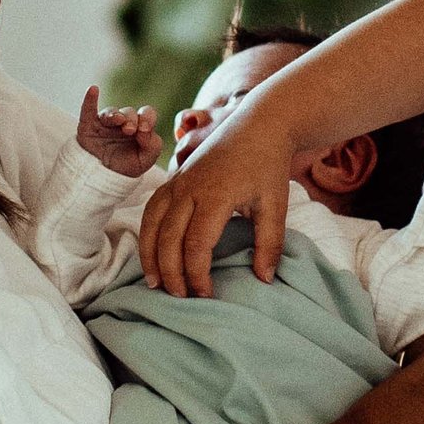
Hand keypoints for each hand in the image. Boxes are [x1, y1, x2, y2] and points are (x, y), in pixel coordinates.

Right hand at [77, 87, 159, 176]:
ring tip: (118, 120)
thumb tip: (145, 130)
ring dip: (115, 114)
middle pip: (129, 112)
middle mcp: (122, 122)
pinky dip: (89, 100)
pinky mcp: (88, 127)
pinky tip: (93, 90)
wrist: (104, 179)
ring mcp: (104, 124)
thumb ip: (153, 145)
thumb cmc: (127, 167)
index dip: (147, 118)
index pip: (147, 114)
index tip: (145, 129)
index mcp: (139, 127)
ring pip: (110, 112)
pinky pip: (87, 110)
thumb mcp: (146, 160)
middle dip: (131, 119)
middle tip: (130, 130)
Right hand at [140, 99, 295, 295]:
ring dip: (150, 255)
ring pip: (152, 223)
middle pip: (168, 238)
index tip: (206, 295)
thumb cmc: (268, 166)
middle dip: (171, 272)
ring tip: (154, 283)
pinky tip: (152, 252)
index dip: (197, 274)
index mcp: (215, 195)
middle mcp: (189, 188)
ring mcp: (177, 181)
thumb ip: (270, 243)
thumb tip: (265, 280)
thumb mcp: (275, 205)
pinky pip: (152, 208)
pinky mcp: (174, 178)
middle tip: (180, 298)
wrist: (258, 125)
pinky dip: (147, 233)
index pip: (196, 245)